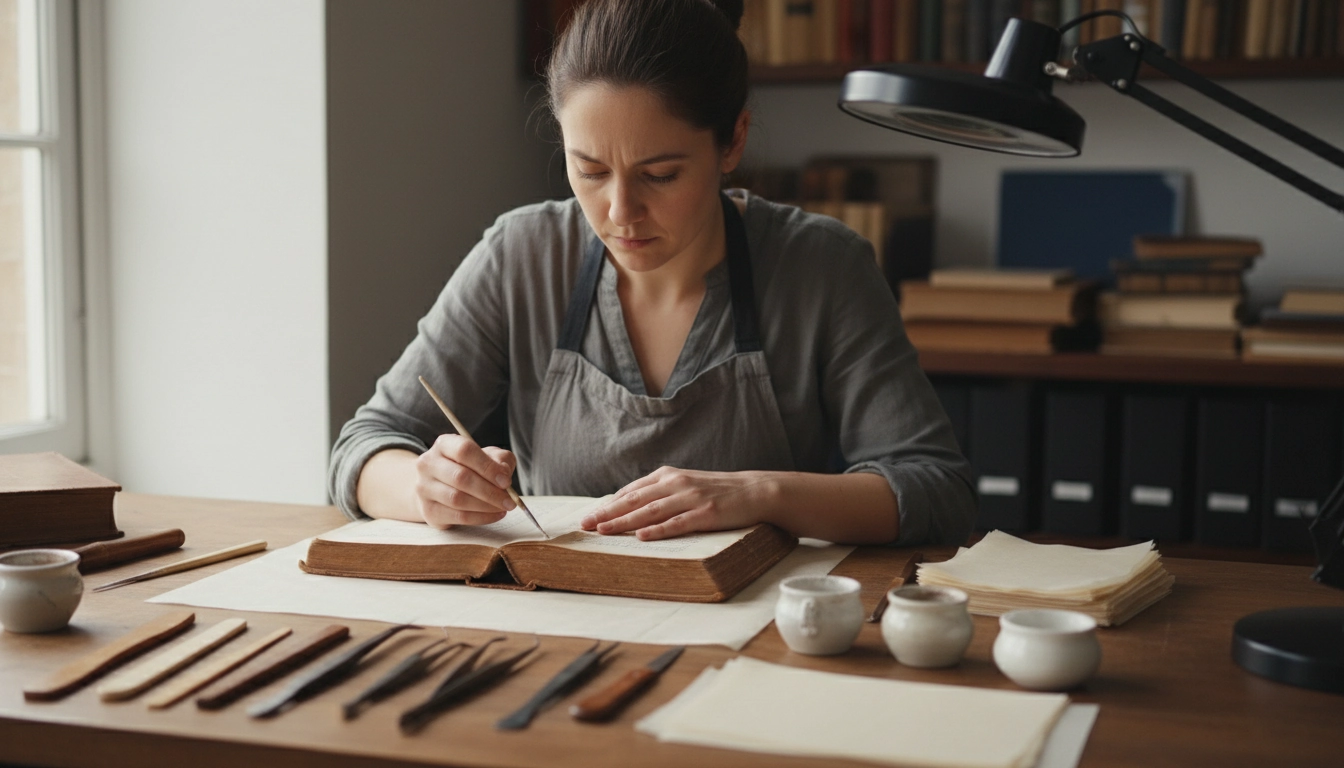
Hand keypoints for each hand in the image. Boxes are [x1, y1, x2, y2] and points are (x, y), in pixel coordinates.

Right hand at [413, 434, 516, 528]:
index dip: (488, 466)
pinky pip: (457, 516)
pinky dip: (481, 518)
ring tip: (504, 508)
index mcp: (444, 444)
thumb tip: (504, 475)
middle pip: (461, 477)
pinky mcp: (429, 510)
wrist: (437, 487)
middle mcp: (428, 464)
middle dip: (490, 491)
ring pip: (458, 499)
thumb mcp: (486, 457)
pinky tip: (495, 515)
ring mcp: (424, 488)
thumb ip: (500, 460)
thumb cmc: (467, 468)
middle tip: (510, 501)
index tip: (506, 481)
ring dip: (486, 506)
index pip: (464, 451)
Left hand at [579, 467, 773, 540]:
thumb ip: (659, 493)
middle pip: (635, 500)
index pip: (631, 491)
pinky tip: (642, 536)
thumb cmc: (716, 490)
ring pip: (651, 511)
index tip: (589, 517)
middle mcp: (676, 484)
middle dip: (607, 513)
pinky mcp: (706, 514)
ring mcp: (691, 498)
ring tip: (604, 531)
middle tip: (586, 525)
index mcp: (668, 476)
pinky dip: (659, 530)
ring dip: (625, 522)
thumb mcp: (684, 484)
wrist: (754, 490)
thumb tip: (629, 507)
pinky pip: (678, 524)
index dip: (608, 504)